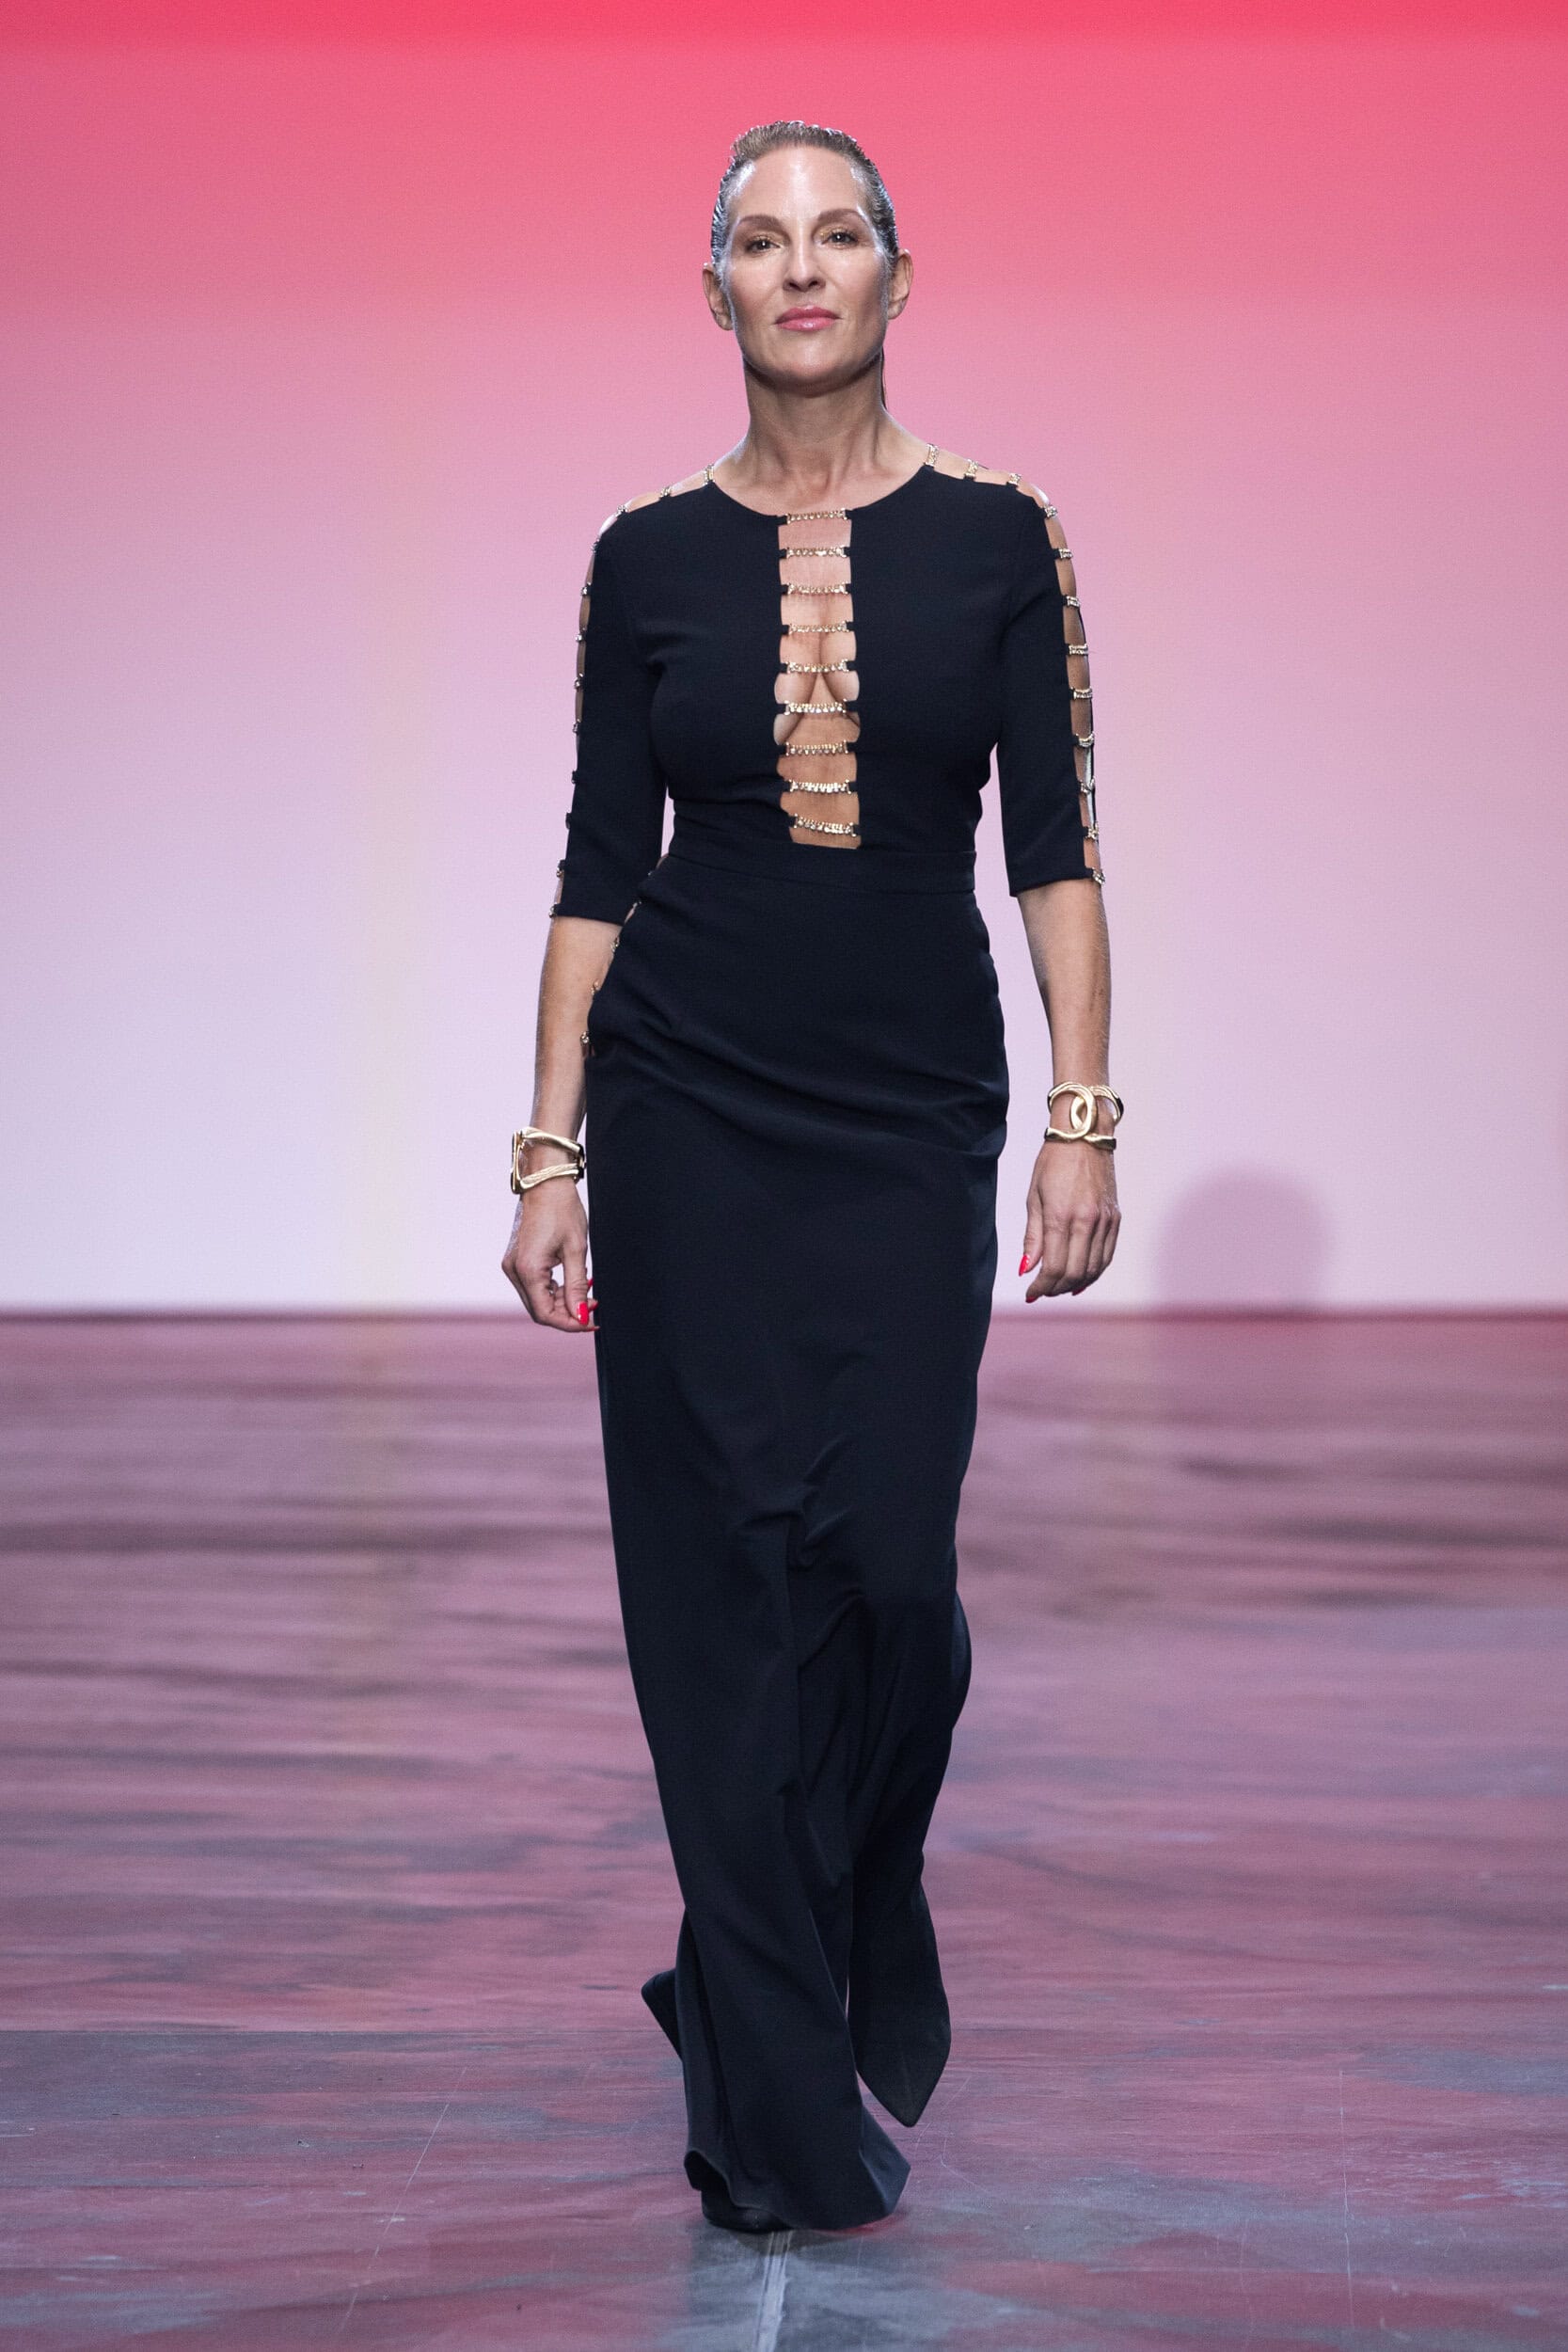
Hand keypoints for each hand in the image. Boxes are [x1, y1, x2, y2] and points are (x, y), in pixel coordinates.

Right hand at [502, 1177, 595, 1331]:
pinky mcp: (516, 1261)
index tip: (591, 1321)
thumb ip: (577, 1286)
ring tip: (586, 1291)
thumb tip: (581, 1316)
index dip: (570, 1323)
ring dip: (562, 1302)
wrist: (545, 1184)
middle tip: (593, 1304)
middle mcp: (514, 1270)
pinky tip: (572, 1282)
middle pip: (540, 1310)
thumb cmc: (562, 1210)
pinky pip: (534, 1286)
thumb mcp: (577, 1250)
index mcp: (528, 1269)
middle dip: (567, 1313)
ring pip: (538, 1300)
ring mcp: (512, 1265)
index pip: (545, 1314)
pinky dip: (554, 1290)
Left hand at [1019, 1139, 1119, 1300]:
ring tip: (1059, 1288)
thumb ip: (1032, 1237)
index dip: (1041, 1286)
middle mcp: (1087, 1221)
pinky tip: (1082, 1278)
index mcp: (1061, 1216)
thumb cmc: (1052, 1163)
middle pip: (1075, 1273)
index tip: (1030, 1293)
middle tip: (1043, 1291)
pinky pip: (1107, 1255)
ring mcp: (1105, 1221)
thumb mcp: (1033, 1197)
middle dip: (1056, 1289)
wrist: (1085, 1136)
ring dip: (1075, 1285)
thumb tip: (1026, 1269)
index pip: (1054, 1266)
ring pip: (1094, 1268)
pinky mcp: (1115, 1218)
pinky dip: (1095, 1272)